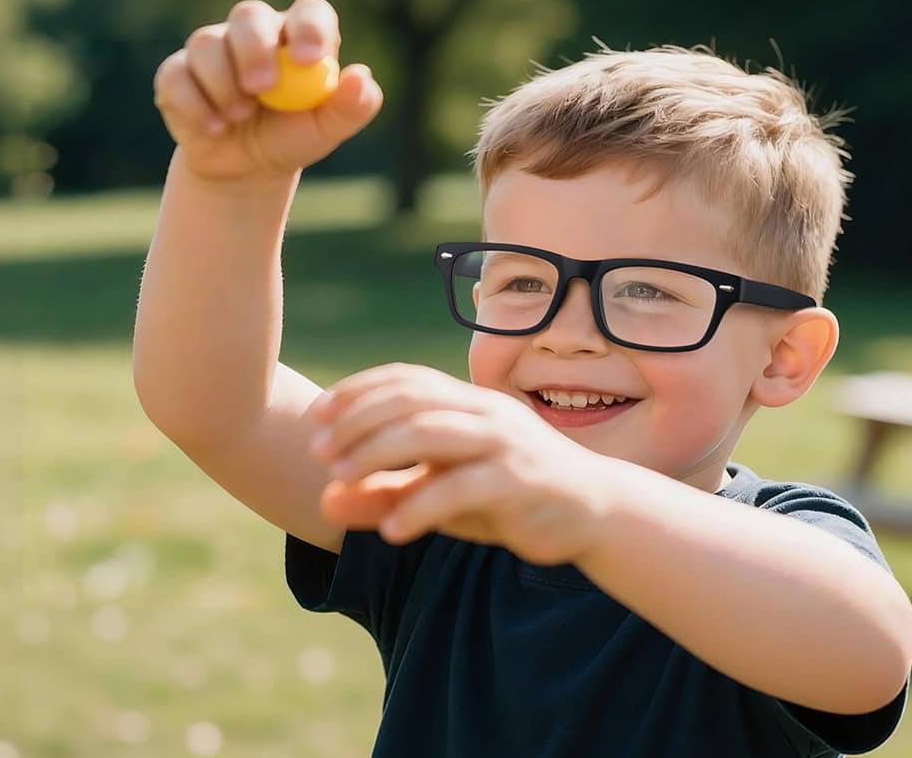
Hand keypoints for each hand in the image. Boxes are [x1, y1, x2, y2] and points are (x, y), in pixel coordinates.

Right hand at [153, 0, 382, 180]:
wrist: (247, 169)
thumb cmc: (292, 138)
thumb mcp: (327, 130)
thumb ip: (353, 106)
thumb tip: (361, 77)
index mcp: (297, 38)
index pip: (309, 13)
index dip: (308, 29)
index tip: (307, 60)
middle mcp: (255, 33)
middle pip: (249, 16)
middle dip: (254, 50)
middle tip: (262, 88)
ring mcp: (213, 48)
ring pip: (206, 44)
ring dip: (223, 85)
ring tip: (239, 118)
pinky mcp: (178, 72)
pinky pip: (176, 76)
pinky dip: (195, 106)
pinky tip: (214, 128)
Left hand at [307, 363, 614, 565]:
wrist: (595, 512)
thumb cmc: (512, 497)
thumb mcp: (443, 495)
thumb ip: (388, 495)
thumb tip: (324, 503)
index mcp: (470, 402)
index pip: (406, 379)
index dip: (357, 391)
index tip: (316, 416)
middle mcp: (486, 413)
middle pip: (411, 401)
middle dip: (358, 421)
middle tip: (318, 451)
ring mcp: (505, 444)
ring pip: (431, 433)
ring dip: (378, 454)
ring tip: (339, 479)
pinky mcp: (520, 482)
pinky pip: (462, 488)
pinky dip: (422, 506)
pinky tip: (390, 531)